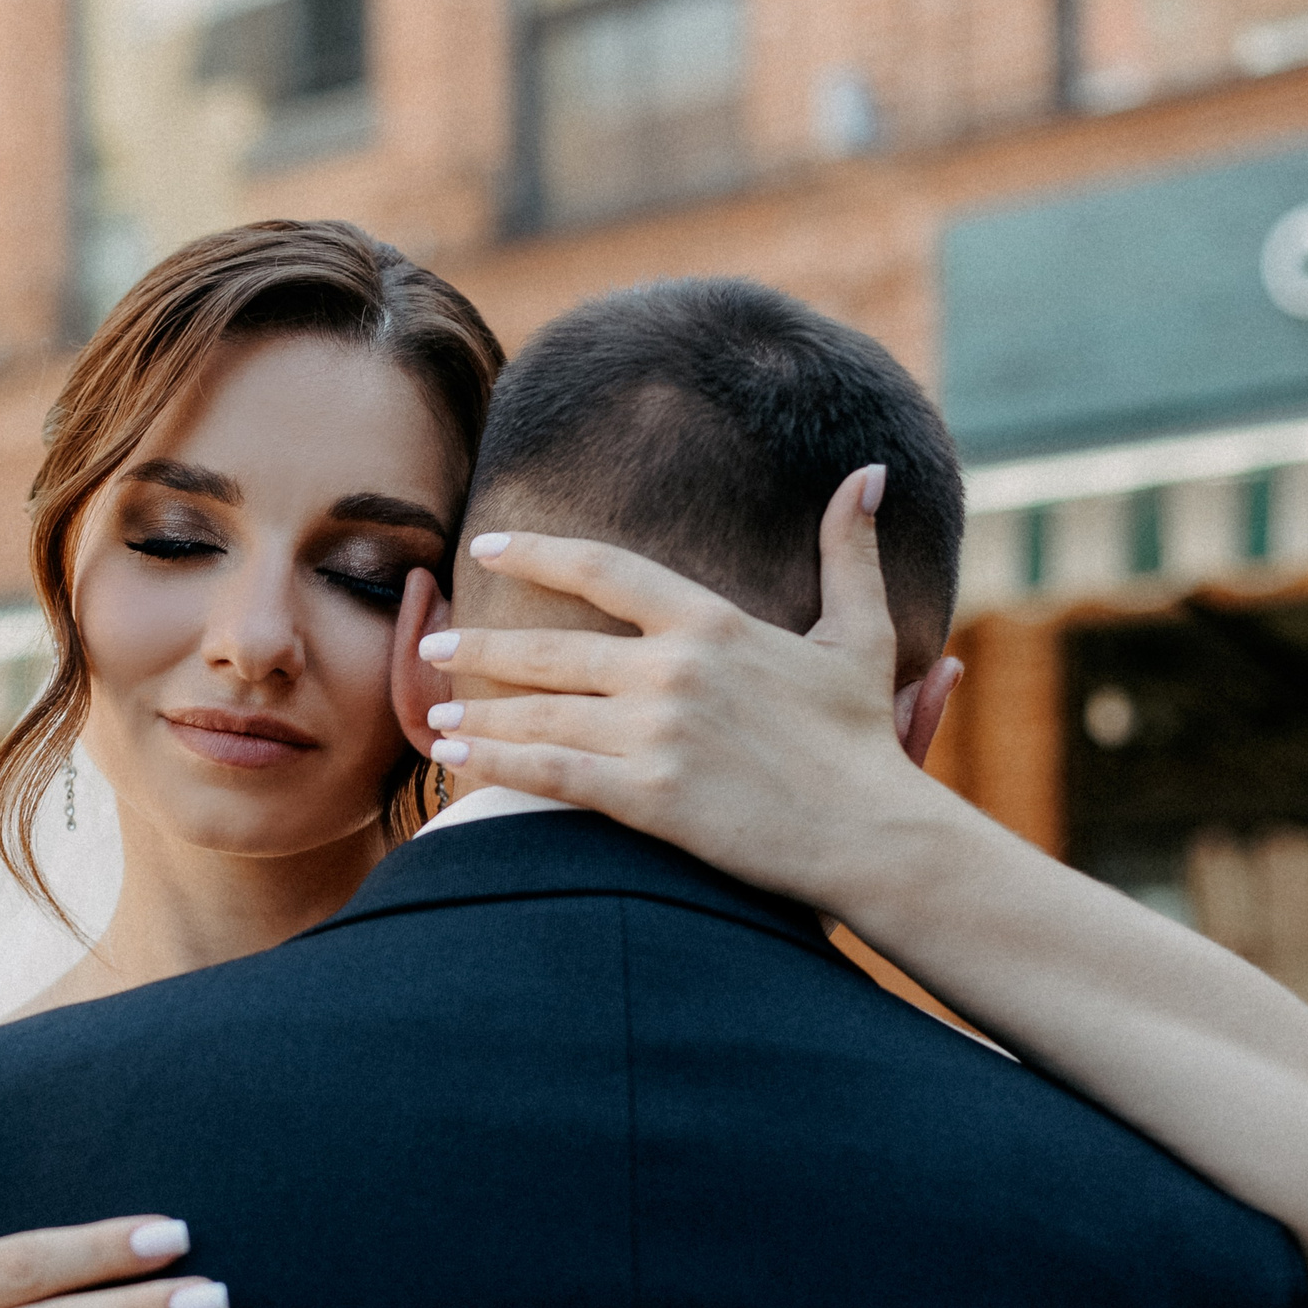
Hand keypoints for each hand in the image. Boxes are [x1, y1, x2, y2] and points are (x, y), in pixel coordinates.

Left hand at [414, 465, 963, 912]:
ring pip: (539, 713)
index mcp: (711, 621)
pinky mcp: (649, 796)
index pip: (602, 568)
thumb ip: (850, 552)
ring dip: (477, 713)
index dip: (536, 550)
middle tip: (431, 644)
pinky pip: (550, 773)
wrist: (876, 834)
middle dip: (481, 646)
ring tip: (433, 714)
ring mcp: (657, 733)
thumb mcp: (862, 634)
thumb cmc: (864, 739)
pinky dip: (494, 764)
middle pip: (550, 646)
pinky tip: (455, 760)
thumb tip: (869, 472)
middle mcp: (674, 669)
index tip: (486, 544)